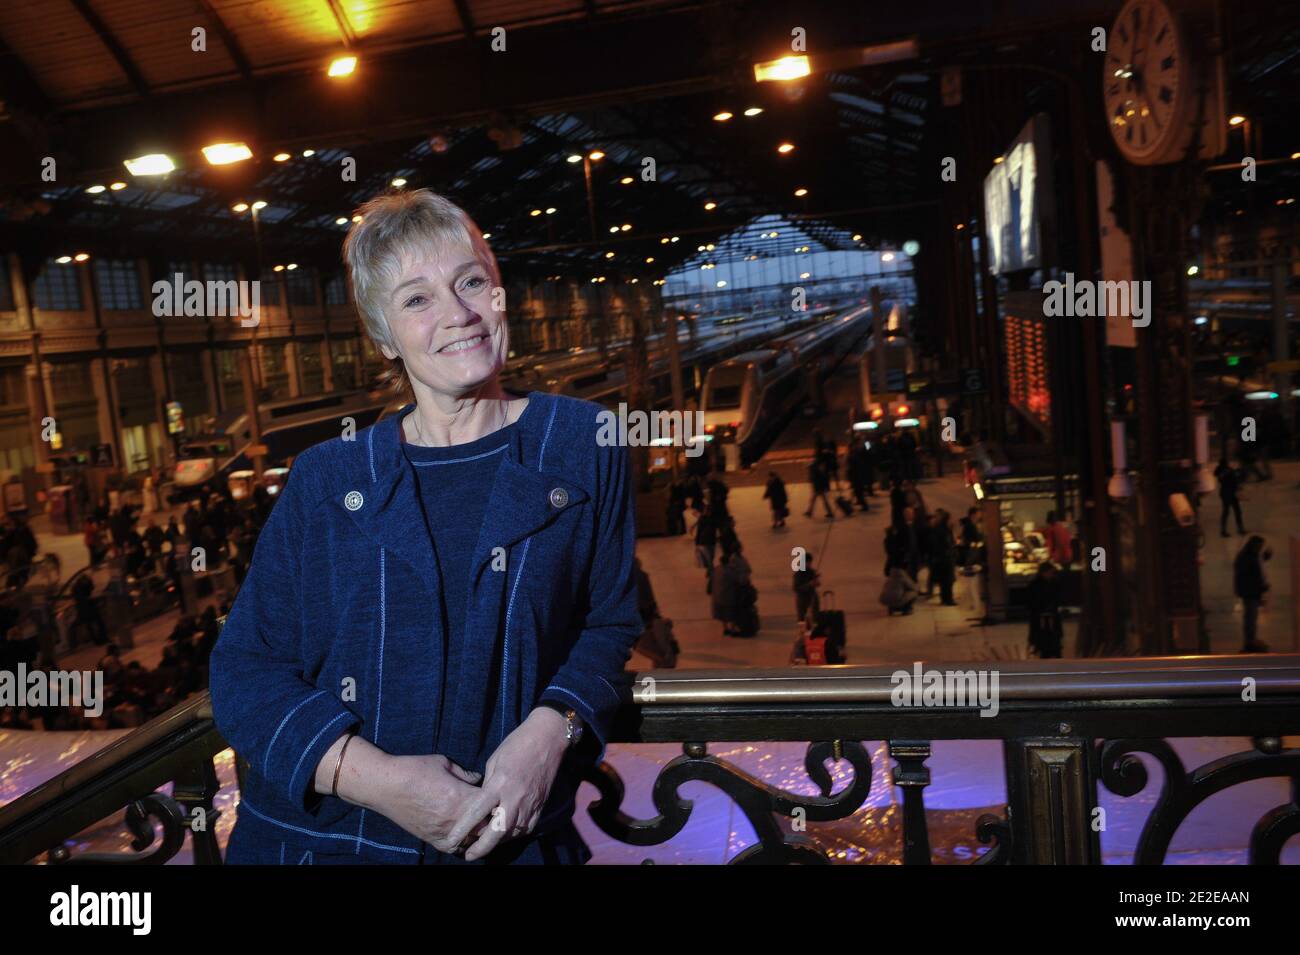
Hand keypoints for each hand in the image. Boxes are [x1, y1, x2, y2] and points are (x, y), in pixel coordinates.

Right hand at [355, 752, 487, 853]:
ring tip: (483, 824)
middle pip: (486, 826)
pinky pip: (456, 848)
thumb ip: (466, 774)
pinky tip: (466, 833)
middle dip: (492, 819)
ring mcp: (443, 832)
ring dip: (480, 833)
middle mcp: (455, 819)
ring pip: (473, 841)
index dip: (498, 800)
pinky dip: (464, 842)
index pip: (492, 805)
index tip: (500, 795)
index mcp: (461, 797)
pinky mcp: (432, 840)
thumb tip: (479, 780)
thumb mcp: (445, 763)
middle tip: (496, 811)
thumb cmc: (415, 769)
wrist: (386, 785)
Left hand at [456, 707, 568, 860]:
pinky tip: (504, 836)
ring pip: (511, 833)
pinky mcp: (540, 806)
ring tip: (483, 846)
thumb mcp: (494, 761)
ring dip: (496, 842)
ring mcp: (530, 804)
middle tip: (468, 856)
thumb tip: (482, 802)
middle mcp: (515, 798)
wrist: (548, 737)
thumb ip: (487, 785)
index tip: (452, 841)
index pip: (477, 812)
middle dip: (481, 848)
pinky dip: (513, 835)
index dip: (462, 829)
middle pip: (496, 832)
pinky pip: (525, 828)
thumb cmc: (517, 744)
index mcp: (500, 784)